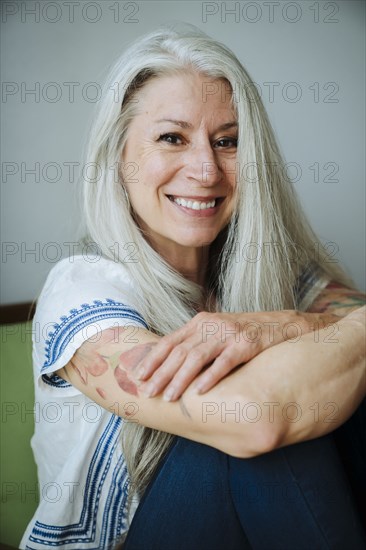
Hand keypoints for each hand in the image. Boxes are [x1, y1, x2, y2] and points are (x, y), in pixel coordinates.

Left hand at [137, 309, 338, 400]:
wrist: (280, 325)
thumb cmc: (243, 333)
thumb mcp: (215, 333)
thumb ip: (194, 343)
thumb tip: (167, 366)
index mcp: (199, 322)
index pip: (169, 342)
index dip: (152, 359)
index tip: (138, 376)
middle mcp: (210, 325)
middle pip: (178, 351)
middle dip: (160, 373)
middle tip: (147, 392)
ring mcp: (228, 333)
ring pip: (197, 357)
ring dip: (180, 379)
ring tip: (169, 397)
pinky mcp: (246, 343)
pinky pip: (224, 362)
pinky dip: (210, 377)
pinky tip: (200, 391)